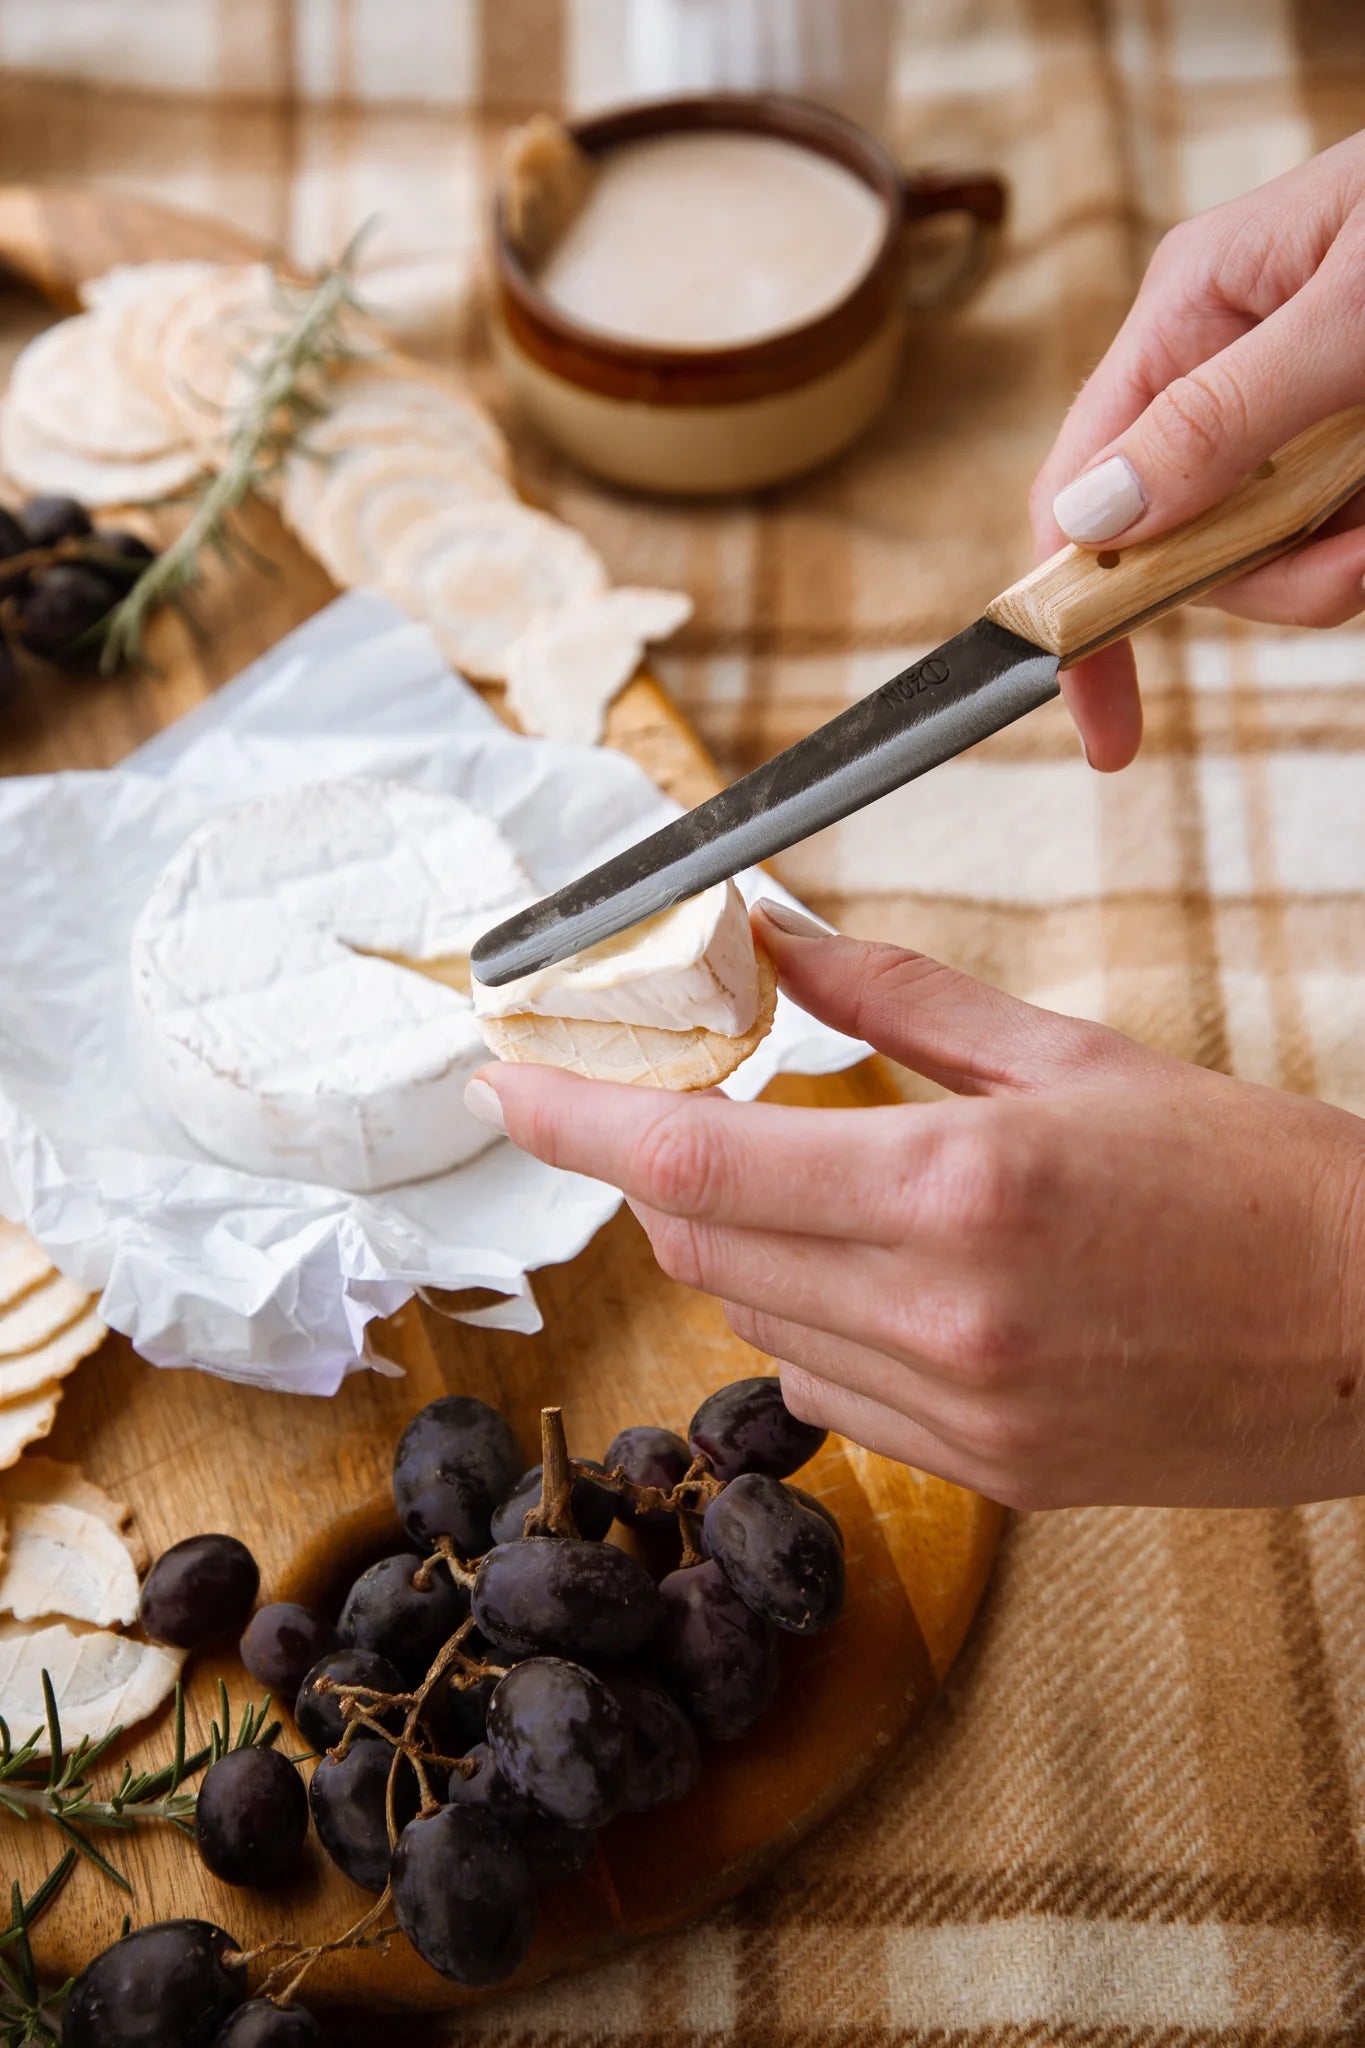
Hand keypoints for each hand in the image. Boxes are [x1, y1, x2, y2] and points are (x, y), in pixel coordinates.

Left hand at [464, 904, 1364, 1509]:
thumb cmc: (1255, 1177)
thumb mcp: (1075, 1057)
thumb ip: (901, 1005)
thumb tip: (775, 945)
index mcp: (958, 1190)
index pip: (694, 1161)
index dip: (572, 1119)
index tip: (500, 1078)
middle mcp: (942, 1318)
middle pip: (701, 1245)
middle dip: (666, 1170)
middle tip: (692, 1104)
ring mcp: (964, 1415)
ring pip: (754, 1324)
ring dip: (748, 1246)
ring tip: (833, 1187)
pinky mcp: (990, 1475)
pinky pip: (827, 1396)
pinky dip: (812, 1326)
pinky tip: (887, 1280)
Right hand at [1030, 128, 1364, 771]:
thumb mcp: (1349, 315)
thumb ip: (1223, 416)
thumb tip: (1095, 516)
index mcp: (1188, 312)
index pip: (1079, 488)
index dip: (1075, 612)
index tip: (1106, 729)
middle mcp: (1220, 364)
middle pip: (1184, 543)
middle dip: (1271, 578)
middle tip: (1358, 567)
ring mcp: (1288, 405)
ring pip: (1270, 550)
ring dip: (1339, 560)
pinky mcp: (1348, 435)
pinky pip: (1335, 531)